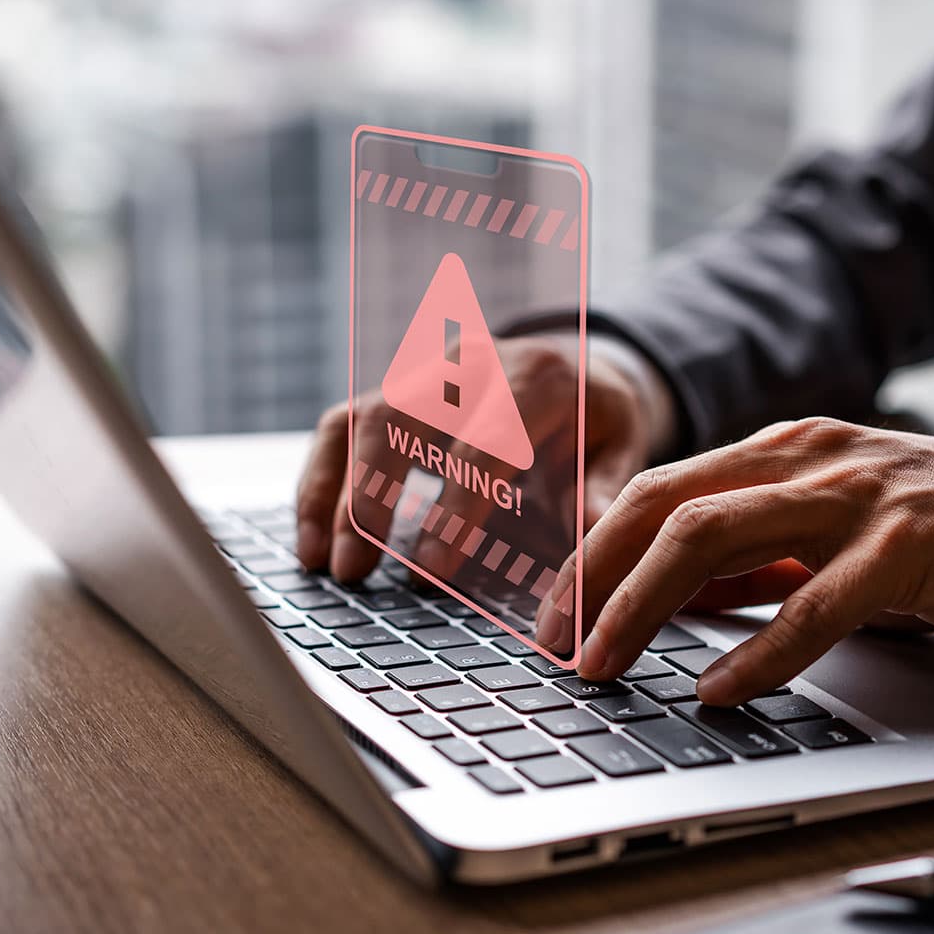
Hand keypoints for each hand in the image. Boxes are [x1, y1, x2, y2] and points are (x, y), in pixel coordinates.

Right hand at [296, 334, 656, 581]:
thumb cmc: (597, 418)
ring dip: (332, 491)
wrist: (580, 363)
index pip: (483, 442)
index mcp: (535, 378)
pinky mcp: (397, 387)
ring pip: (362, 420)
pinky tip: (312, 534)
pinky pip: (343, 424)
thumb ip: (605, 488)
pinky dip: (320, 478)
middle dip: (372, 498)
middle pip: (404, 422)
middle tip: (357, 571)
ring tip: (322, 560)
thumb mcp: (621, 446)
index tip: (431, 570)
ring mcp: (427, 370)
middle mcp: (472, 363)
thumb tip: (593, 530)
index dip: (455, 507)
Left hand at [534, 417, 933, 705]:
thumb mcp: (836, 533)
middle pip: (666, 509)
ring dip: (644, 608)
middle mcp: (809, 460)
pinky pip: (814, 603)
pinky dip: (759, 652)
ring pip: (715, 539)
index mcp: (784, 451)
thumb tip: (672, 600)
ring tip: (605, 664)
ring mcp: (857, 496)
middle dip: (595, 579)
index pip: (659, 493)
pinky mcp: (909, 545)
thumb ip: (758, 559)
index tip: (555, 612)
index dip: (594, 553)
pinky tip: (720, 691)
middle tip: (556, 644)